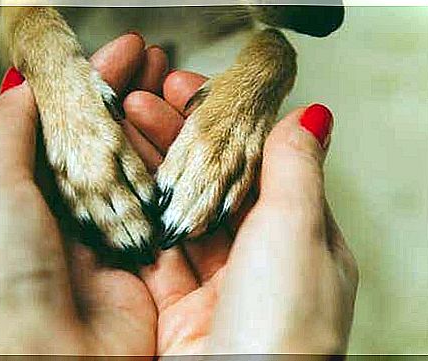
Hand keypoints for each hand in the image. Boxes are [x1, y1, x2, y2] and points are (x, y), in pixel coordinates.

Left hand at [0, 34, 168, 354]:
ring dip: (165, 129)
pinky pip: (171, 210)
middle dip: (139, 95)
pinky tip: (195, 143)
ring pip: (147, 171)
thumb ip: (12, 130)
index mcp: (42, 190)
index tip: (129, 50)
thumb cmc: (4, 270)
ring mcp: (119, 236)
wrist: (42, 355)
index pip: (78, 122)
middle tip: (162, 61)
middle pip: (116, 142)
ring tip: (182, 88)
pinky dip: (183, 176)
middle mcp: (81, 212)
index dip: (103, 82)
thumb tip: (27, 84)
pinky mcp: (152, 263)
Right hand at [134, 72, 358, 355]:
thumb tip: (311, 117)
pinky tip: (116, 178)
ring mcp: (217, 285)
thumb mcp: (297, 232)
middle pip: (216, 184)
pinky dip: (136, 214)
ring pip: (181, 212)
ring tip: (123, 125)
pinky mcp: (179, 308)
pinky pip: (155, 250)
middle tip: (145, 101)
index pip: (260, 163)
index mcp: (301, 238)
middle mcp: (260, 261)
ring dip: (153, 169)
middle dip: (179, 140)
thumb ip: (296, 171)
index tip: (192, 88)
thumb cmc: (287, 326)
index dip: (227, 124)